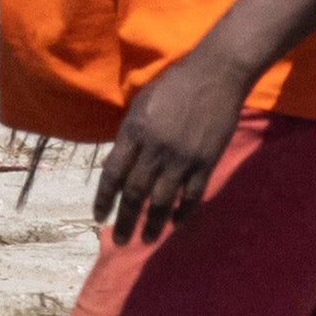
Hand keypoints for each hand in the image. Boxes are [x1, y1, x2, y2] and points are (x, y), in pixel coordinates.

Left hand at [95, 47, 247, 239]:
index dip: (104, 198)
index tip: (98, 217)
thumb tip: (119, 164)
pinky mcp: (205, 161)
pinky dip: (183, 212)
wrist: (217, 74)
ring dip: (153, 223)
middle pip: (135, 193)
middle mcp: (155, 148)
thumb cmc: (175, 84)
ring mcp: (182, 157)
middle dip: (125, 220)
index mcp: (135, 131)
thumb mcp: (142, 103)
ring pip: (162, 200)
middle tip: (119, 241)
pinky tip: (176, 224)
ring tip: (146, 239)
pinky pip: (192, 195)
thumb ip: (130, 134)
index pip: (113, 173)